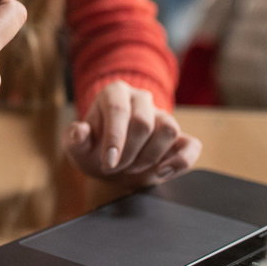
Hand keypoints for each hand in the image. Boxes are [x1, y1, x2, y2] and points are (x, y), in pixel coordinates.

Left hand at [64, 81, 200, 187]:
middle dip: (128, 152)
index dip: (114, 138)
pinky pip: (191, 145)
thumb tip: (79, 130)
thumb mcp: (78, 147)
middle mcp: (141, 99)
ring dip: (149, 157)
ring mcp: (163, 116)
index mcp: (114, 93)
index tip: (108, 162)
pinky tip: (162, 172)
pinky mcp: (180, 137)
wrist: (113, 161)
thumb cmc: (94, 149)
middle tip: (116, 167)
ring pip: (168, 129)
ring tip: (133, 168)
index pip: (118, 109)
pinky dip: (180, 161)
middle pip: (143, 122)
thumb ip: (75, 139)